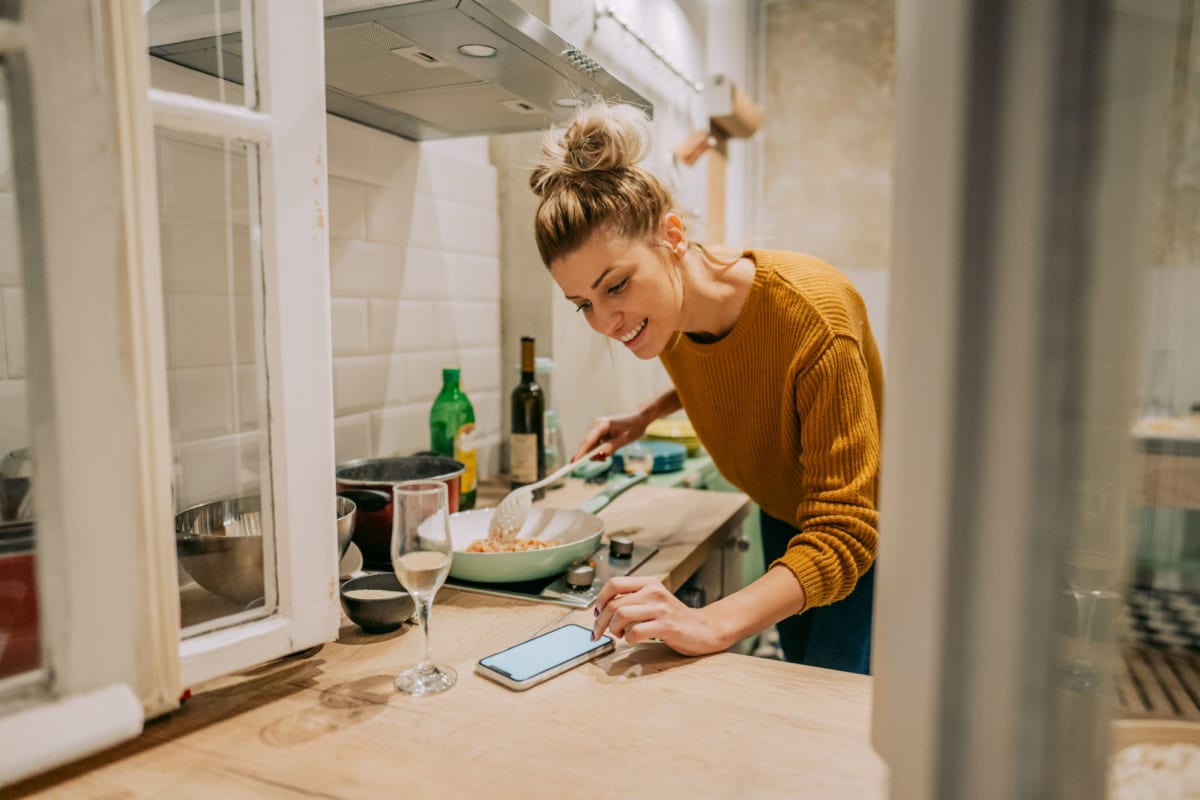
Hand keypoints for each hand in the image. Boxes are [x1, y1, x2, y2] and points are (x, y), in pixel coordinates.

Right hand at [574, 412, 648, 461]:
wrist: (639, 418)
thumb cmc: (634, 428)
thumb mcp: (624, 440)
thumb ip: (611, 448)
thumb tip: (599, 456)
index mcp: (604, 425)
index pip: (589, 441)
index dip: (581, 453)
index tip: (574, 463)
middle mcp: (598, 424)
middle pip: (587, 443)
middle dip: (590, 454)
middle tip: (603, 460)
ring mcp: (597, 426)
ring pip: (590, 443)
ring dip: (596, 452)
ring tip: (608, 456)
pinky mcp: (599, 429)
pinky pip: (595, 442)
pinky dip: (598, 448)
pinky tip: (607, 450)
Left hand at [591, 577, 729, 656]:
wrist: (704, 629)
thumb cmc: (674, 617)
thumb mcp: (653, 600)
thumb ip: (632, 599)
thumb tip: (601, 609)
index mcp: (649, 583)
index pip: (614, 583)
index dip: (600, 600)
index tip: (597, 613)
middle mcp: (654, 592)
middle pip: (614, 603)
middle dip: (600, 621)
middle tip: (598, 632)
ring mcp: (661, 608)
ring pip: (621, 615)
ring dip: (613, 629)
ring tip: (618, 634)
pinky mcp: (666, 626)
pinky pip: (635, 632)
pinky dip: (628, 638)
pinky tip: (633, 639)